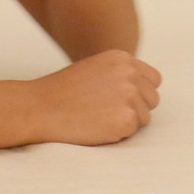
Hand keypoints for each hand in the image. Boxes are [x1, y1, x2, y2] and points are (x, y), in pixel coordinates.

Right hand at [20, 49, 162, 145]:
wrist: (40, 108)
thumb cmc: (63, 92)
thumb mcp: (95, 69)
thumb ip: (120, 74)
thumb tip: (142, 88)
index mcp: (123, 59)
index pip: (153, 79)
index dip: (141, 93)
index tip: (124, 101)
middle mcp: (130, 74)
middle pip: (152, 99)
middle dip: (136, 109)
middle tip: (107, 112)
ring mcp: (130, 96)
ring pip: (144, 117)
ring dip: (127, 122)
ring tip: (99, 118)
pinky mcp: (126, 119)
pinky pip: (132, 132)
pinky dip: (118, 134)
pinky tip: (97, 127)